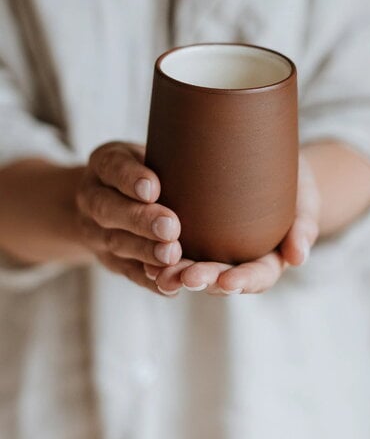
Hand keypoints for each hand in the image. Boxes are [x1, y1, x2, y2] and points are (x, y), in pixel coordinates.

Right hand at [76, 141, 181, 293]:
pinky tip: (170, 285)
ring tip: (173, 255)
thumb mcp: (145, 153)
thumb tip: (208, 154)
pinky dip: (148, 280)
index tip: (153, 188)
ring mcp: (96, 233)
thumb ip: (165, 156)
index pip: (112, 168)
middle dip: (140, 220)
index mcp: (102, 164)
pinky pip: (127, 271)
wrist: (104, 200)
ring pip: (117, 244)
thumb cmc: (142, 170)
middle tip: (171, 227)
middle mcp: (91, 198)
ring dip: (145, 251)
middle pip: (109, 210)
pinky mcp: (110, 260)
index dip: (130, 179)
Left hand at [145, 153, 320, 295]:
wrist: (273, 163)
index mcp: (270, 258)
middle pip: (222, 279)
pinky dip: (163, 258)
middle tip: (183, 277)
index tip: (227, 282)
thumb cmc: (295, 182)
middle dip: (203, 280)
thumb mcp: (306, 198)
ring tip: (157, 272)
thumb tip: (298, 258)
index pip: (258, 277)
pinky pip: (179, 251)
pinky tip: (144, 257)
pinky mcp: (198, 237)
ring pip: (196, 269)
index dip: (244, 282)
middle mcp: (240, 261)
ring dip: (177, 274)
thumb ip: (304, 225)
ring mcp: (217, 251)